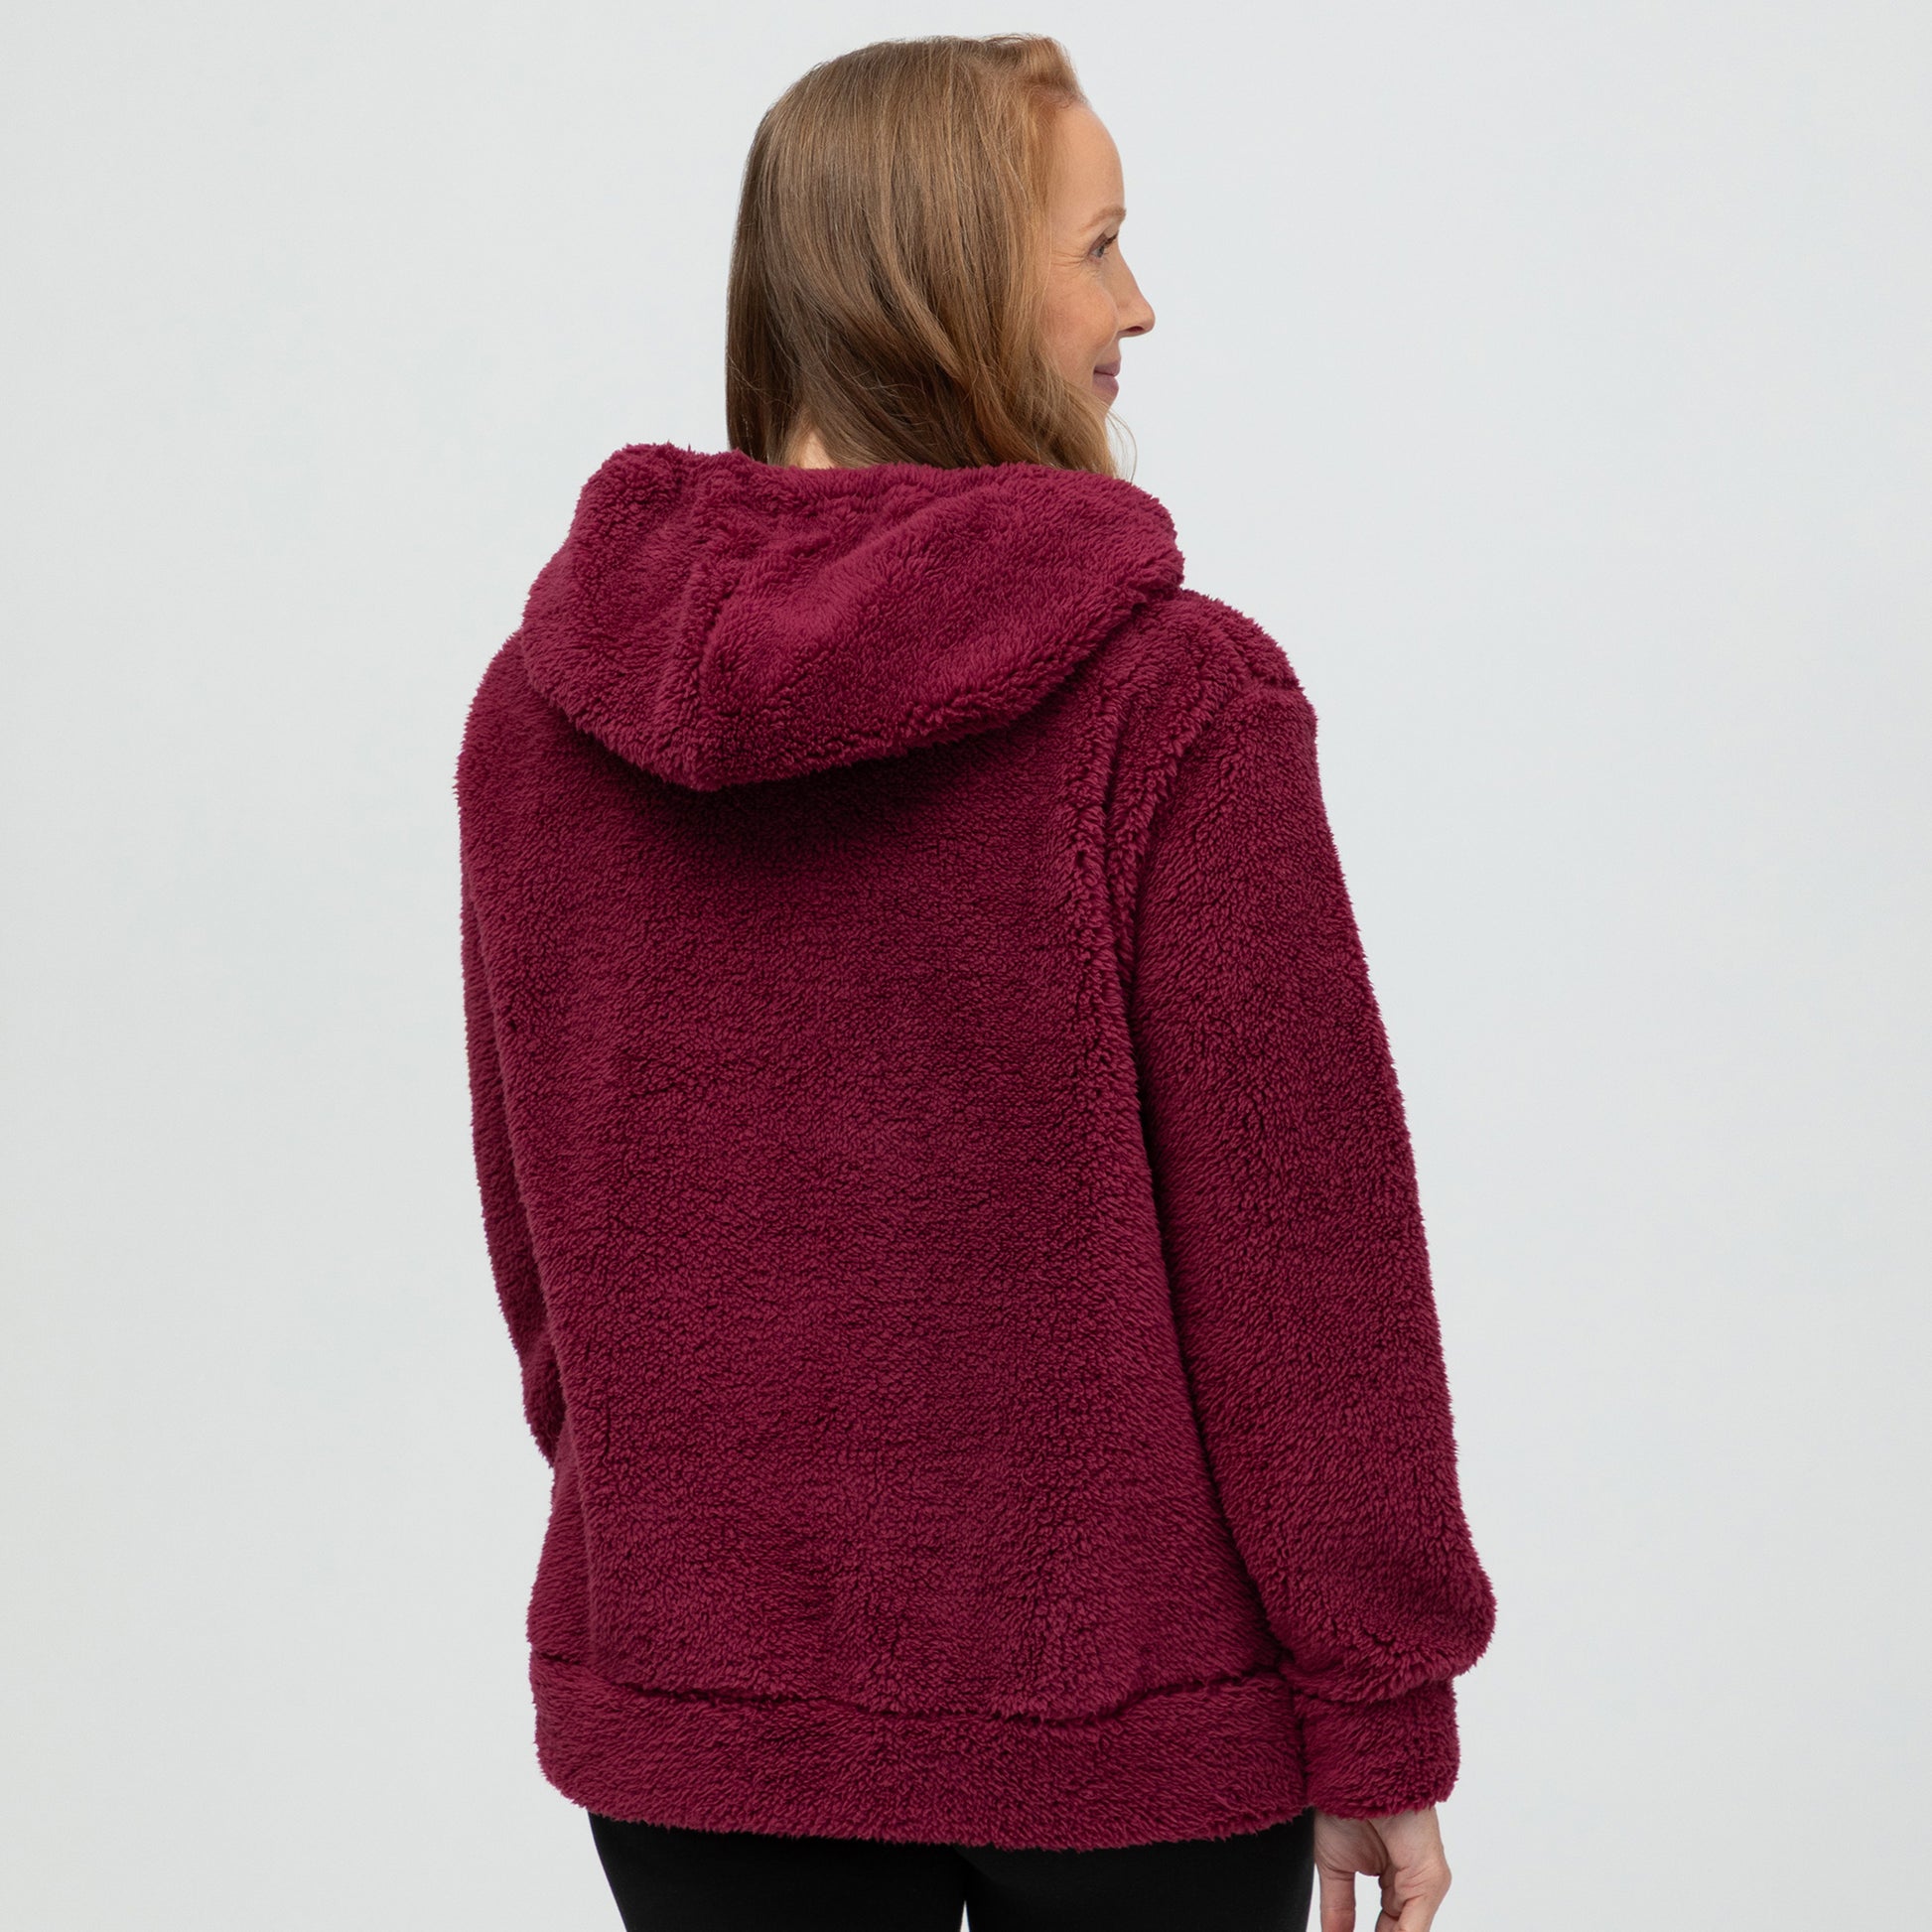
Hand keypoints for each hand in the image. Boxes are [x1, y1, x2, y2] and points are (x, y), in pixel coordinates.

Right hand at [1312, 1805, 1452, 1930]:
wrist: (1353, 1770)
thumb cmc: (1346, 1802)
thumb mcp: (1336, 1868)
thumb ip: (1340, 1910)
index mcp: (1396, 1880)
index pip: (1388, 1929)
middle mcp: (1415, 1882)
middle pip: (1400, 1931)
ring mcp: (1426, 1882)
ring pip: (1410, 1931)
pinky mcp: (1431, 1878)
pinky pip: (1415, 1927)